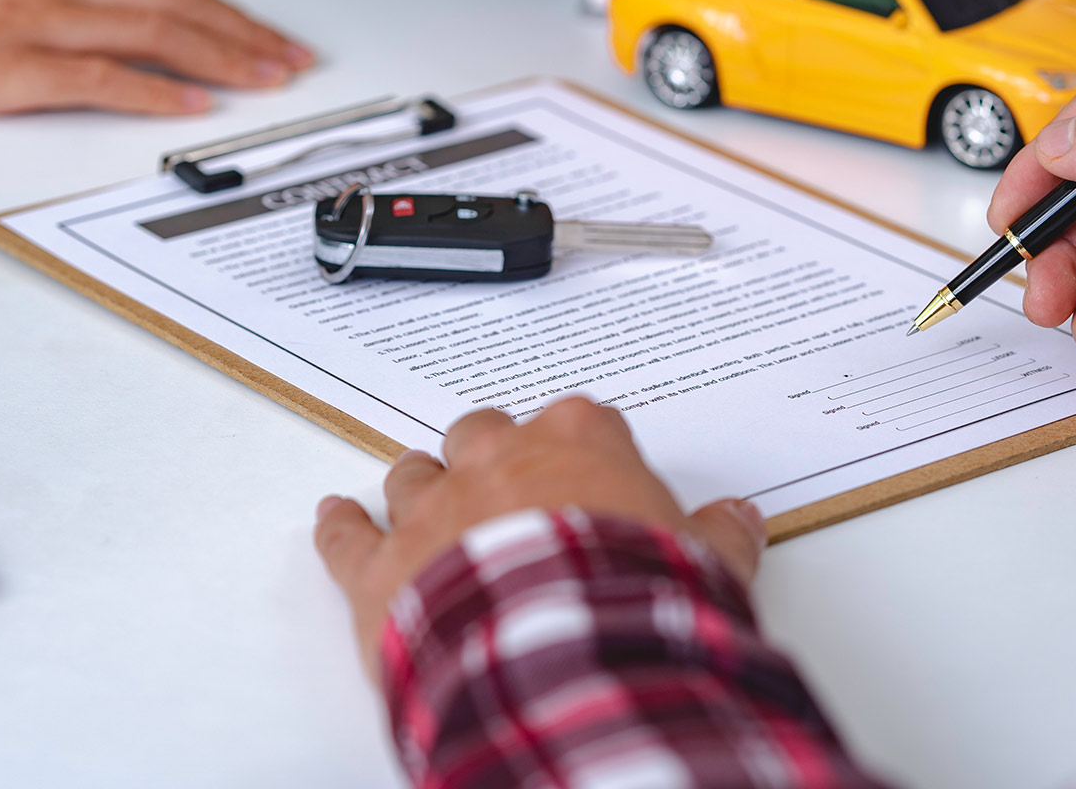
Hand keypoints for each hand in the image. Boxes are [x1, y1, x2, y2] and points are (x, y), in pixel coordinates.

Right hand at [0, 0, 312, 114]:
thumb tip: (103, 14)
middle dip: (243, 34)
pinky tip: (190, 106)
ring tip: (268, 78)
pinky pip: (96, 79)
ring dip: (220, 57)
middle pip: (173, 3)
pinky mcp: (1, 68)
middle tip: (293, 59)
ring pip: (151, 33)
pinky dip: (152, 91)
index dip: (224, 8)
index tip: (266, 32)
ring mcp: (28, 21)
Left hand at [313, 397, 765, 675]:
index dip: (580, 450)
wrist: (564, 654)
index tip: (587, 473)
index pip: (579, 421)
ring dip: (419, 487)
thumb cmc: (632, 601)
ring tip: (423, 500)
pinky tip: (334, 516)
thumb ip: (720, 536)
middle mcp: (498, 460)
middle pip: (482, 433)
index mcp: (578, 442)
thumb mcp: (706, 566)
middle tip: (501, 483)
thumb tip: (741, 520)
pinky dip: (339, 527)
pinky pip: (347, 536)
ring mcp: (435, 509)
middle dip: (488, 456)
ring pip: (412, 474)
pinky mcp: (382, 568)